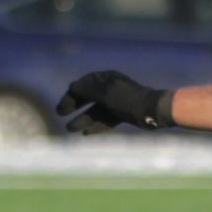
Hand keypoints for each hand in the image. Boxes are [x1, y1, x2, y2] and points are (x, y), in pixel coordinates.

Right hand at [57, 70, 173, 133]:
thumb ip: (87, 90)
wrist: (151, 111)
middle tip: (59, 114)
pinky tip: (85, 133)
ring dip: (83, 119)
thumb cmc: (127, 99)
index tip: (62, 105)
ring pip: (96, 110)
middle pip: (88, 97)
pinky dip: (96, 125)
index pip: (84, 84)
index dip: (72, 94)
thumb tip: (72, 86)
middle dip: (74, 105)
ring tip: (69, 129)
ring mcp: (117, 102)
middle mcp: (110, 89)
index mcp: (107, 79)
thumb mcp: (104, 94)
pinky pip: (106, 119)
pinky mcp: (123, 114)